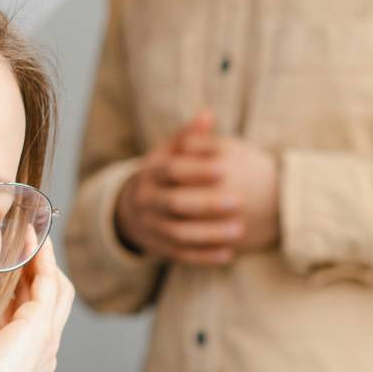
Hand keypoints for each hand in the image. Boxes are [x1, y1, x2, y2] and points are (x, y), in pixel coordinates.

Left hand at [0, 239, 73, 371]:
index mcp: (14, 363)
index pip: (21, 316)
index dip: (14, 288)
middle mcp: (34, 351)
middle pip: (46, 299)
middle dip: (34, 268)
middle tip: (18, 238)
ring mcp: (41, 340)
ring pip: (55, 289)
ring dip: (42, 260)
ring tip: (27, 231)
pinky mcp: (38, 329)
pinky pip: (50, 285)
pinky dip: (42, 260)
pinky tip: (30, 239)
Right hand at [114, 110, 279, 264]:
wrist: (133, 210)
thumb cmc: (162, 175)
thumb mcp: (168, 153)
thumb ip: (188, 137)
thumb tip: (207, 114)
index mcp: (149, 174)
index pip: (170, 171)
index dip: (196, 170)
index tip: (224, 170)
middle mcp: (146, 201)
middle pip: (173, 203)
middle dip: (205, 204)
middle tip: (238, 202)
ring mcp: (150, 226)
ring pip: (177, 233)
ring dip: (208, 234)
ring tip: (239, 230)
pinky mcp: (158, 248)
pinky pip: (180, 255)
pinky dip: (203, 257)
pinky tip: (228, 254)